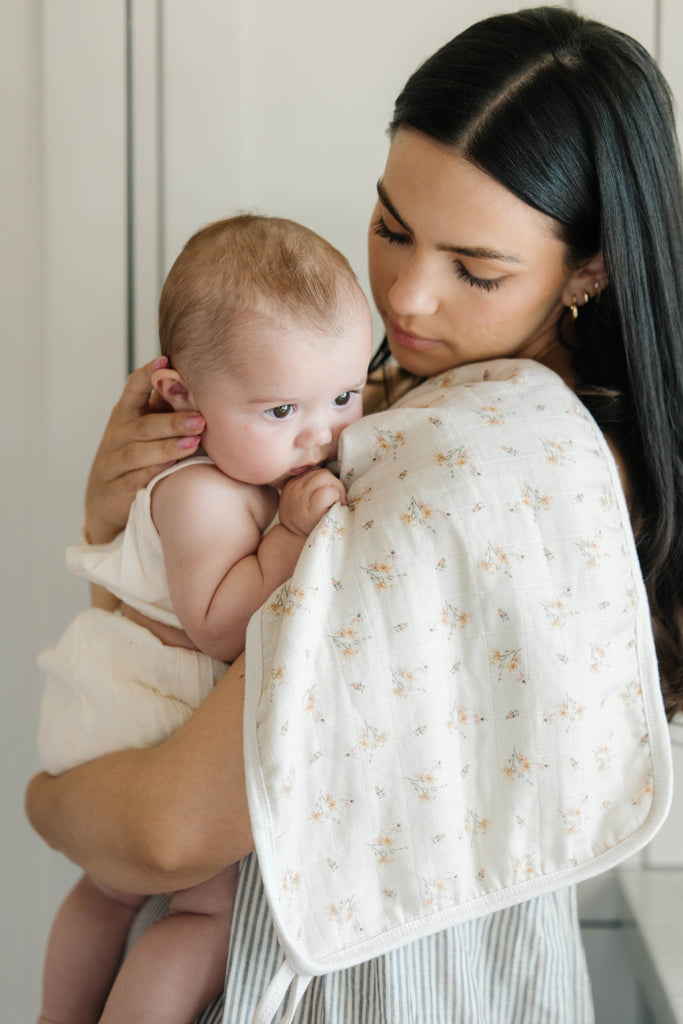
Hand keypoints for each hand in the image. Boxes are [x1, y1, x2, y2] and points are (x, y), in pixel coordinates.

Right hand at [83, 357, 205, 543]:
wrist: (106, 503)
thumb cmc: (136, 457)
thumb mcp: (145, 430)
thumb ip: (166, 408)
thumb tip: (202, 381)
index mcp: (125, 414)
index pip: (133, 388)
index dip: (148, 374)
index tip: (166, 360)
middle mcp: (116, 435)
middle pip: (144, 425)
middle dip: (173, 421)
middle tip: (201, 418)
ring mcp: (112, 463)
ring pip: (137, 452)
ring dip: (166, 447)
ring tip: (193, 442)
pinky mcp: (114, 491)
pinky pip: (133, 480)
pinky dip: (151, 473)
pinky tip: (172, 467)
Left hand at [278, 468, 345, 536]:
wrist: (292, 528)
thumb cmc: (316, 527)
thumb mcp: (330, 523)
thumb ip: (338, 510)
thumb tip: (344, 495)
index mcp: (310, 510)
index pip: (329, 492)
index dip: (337, 496)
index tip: (337, 505)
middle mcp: (299, 496)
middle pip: (325, 475)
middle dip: (336, 484)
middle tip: (336, 496)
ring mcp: (293, 486)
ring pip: (320, 471)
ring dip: (328, 480)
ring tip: (328, 491)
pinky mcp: (291, 480)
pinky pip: (312, 470)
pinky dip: (319, 477)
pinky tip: (319, 487)